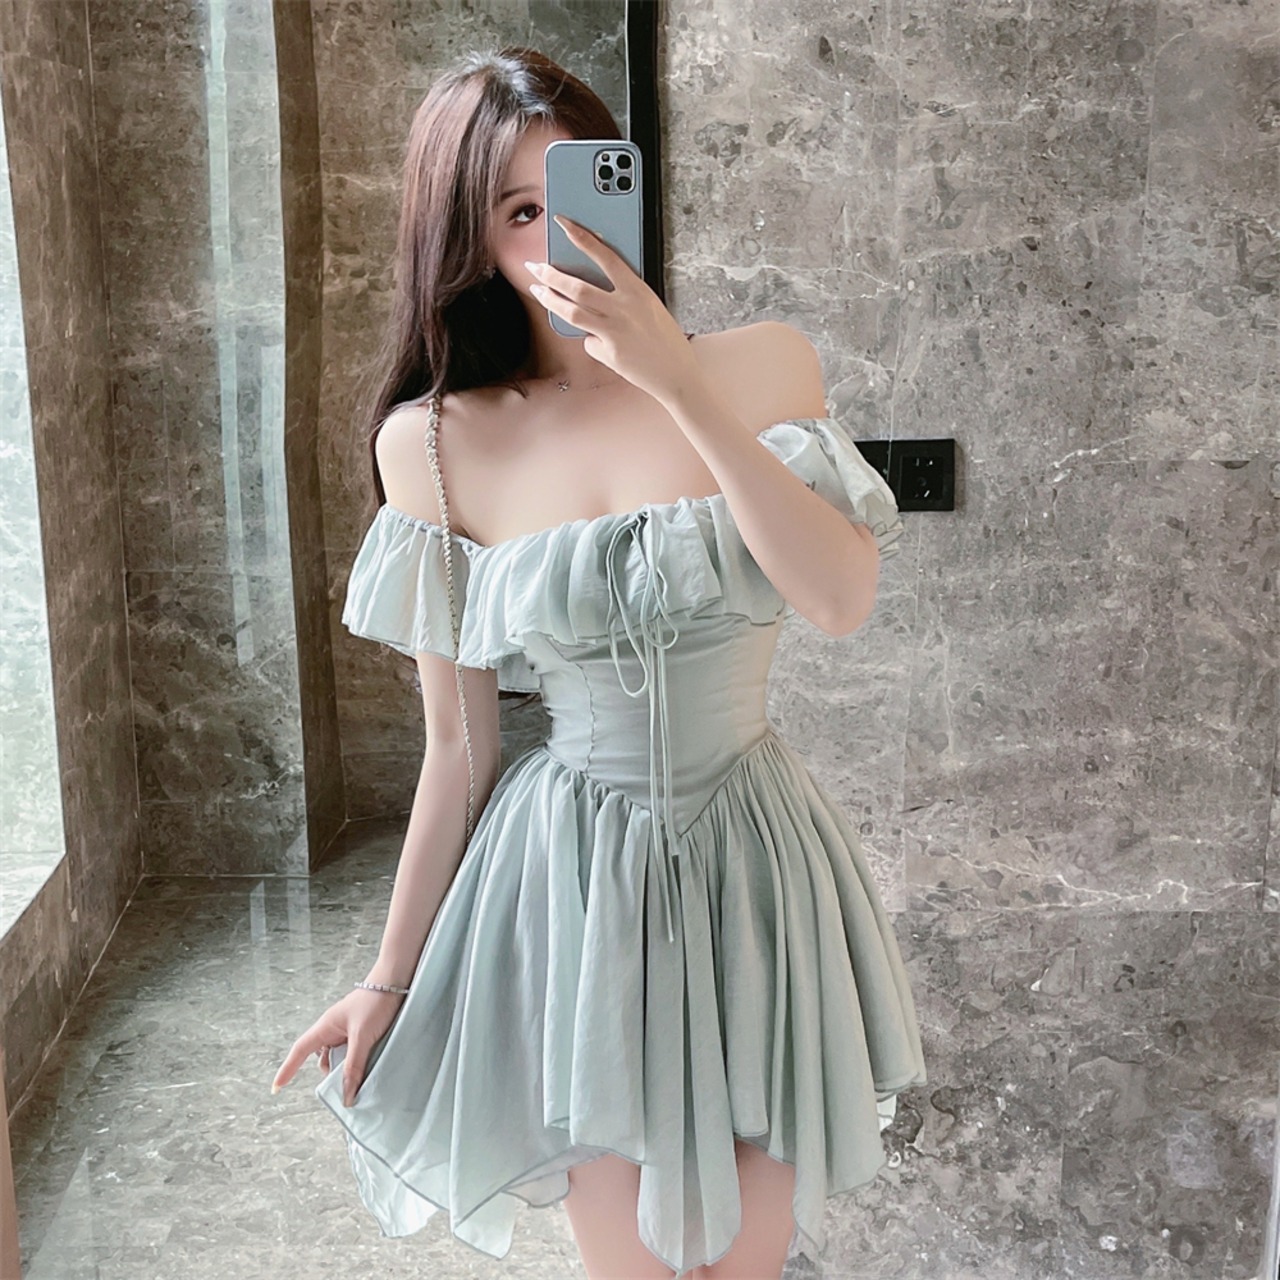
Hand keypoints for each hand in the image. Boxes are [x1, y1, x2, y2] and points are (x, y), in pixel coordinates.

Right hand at [271, 986, 403, 1105]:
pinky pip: (355, 1052)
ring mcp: (349, 1030)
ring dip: (348, 1067)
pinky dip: (359, 1061)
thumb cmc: (376, 1001)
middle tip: (349, 1084)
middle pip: (324, 1059)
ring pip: (341, 1057)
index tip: (276, 1088)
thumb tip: (346, 1095)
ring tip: (365, 1072)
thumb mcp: (363, 1037)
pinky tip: (371, 1064)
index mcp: (326, 1026)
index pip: (300, 1050)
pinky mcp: (363, 1031)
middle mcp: (334, 1029)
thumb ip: (354, 1066)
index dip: (288, 1069)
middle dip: (332, 1073)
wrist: (398, 980)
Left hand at [525, 216, 703, 404]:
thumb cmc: (666, 339)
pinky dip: (589, 340)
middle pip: (578, 287)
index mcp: (638, 290)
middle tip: (536, 267)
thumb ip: (625, 296)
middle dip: (551, 274)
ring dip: (550, 300)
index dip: (582, 238)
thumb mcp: (650, 306)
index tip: (564, 224)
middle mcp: (624, 308)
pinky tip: (600, 344)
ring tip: (538, 290)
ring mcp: (614, 331)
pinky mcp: (608, 352)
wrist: (677, 375)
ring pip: (571, 312)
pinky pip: (588, 341)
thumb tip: (596, 291)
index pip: (605, 256)